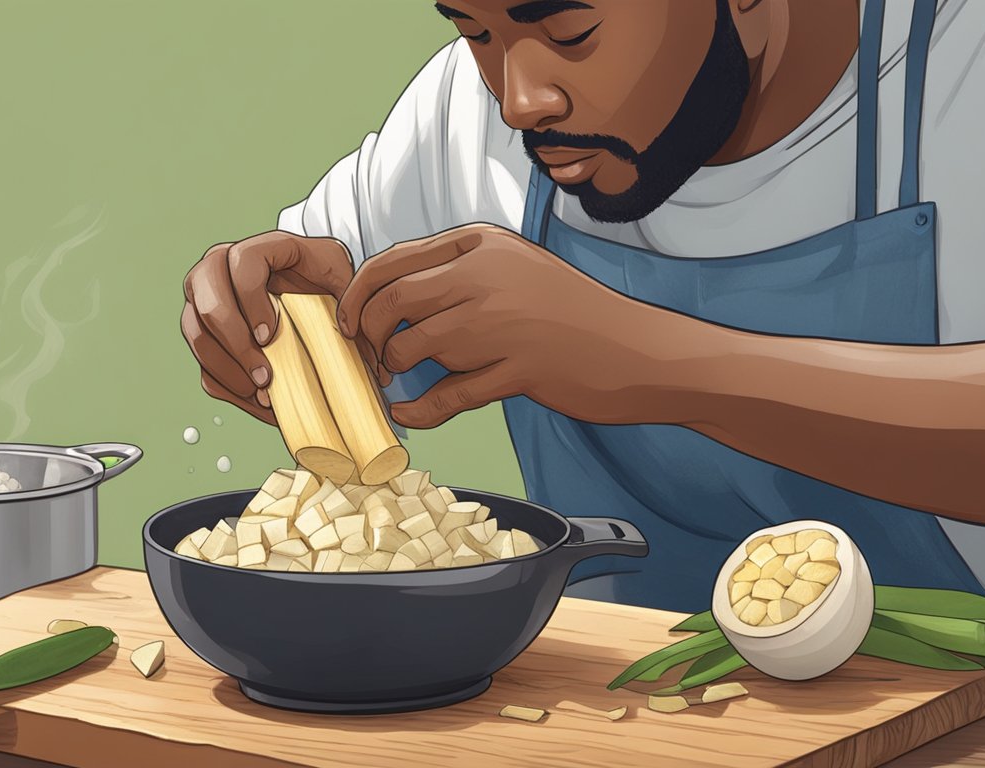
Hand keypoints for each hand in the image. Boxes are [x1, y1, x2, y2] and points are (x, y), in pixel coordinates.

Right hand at [182, 230, 383, 423]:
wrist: (308, 286)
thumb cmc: (325, 280)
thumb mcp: (342, 280)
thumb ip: (353, 306)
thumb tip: (372, 359)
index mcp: (258, 249)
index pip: (240, 262)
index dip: (251, 300)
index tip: (271, 335)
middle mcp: (219, 269)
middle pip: (206, 301)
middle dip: (235, 344)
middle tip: (266, 376)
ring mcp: (204, 300)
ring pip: (196, 334)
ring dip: (228, 370)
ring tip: (264, 394)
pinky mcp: (203, 333)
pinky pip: (202, 363)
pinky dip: (227, 386)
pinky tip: (258, 400)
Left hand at [338, 223, 678, 427]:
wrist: (635, 349)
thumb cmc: (570, 312)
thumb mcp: (516, 268)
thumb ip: (459, 271)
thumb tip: (391, 296)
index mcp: (483, 243)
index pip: (393, 261)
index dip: (357, 295)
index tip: (349, 323)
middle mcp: (488, 275)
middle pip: (392, 302)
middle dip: (368, 336)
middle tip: (374, 359)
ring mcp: (503, 324)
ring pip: (414, 348)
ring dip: (396, 372)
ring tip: (398, 382)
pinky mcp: (519, 370)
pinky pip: (448, 395)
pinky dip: (418, 409)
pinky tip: (407, 413)